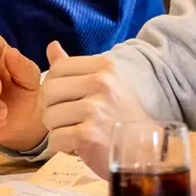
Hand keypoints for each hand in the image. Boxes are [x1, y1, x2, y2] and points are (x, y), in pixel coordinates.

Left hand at [37, 42, 153, 176]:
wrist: (147, 150)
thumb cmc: (123, 118)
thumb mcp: (106, 84)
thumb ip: (75, 67)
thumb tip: (51, 45)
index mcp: (104, 67)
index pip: (58, 68)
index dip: (54, 86)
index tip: (66, 100)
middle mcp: (101, 84)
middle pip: (49, 91)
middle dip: (52, 109)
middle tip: (69, 120)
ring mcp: (94, 110)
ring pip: (49, 117)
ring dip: (58, 130)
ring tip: (78, 133)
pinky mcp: (87, 136)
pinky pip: (55, 139)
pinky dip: (64, 147)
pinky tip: (81, 147)